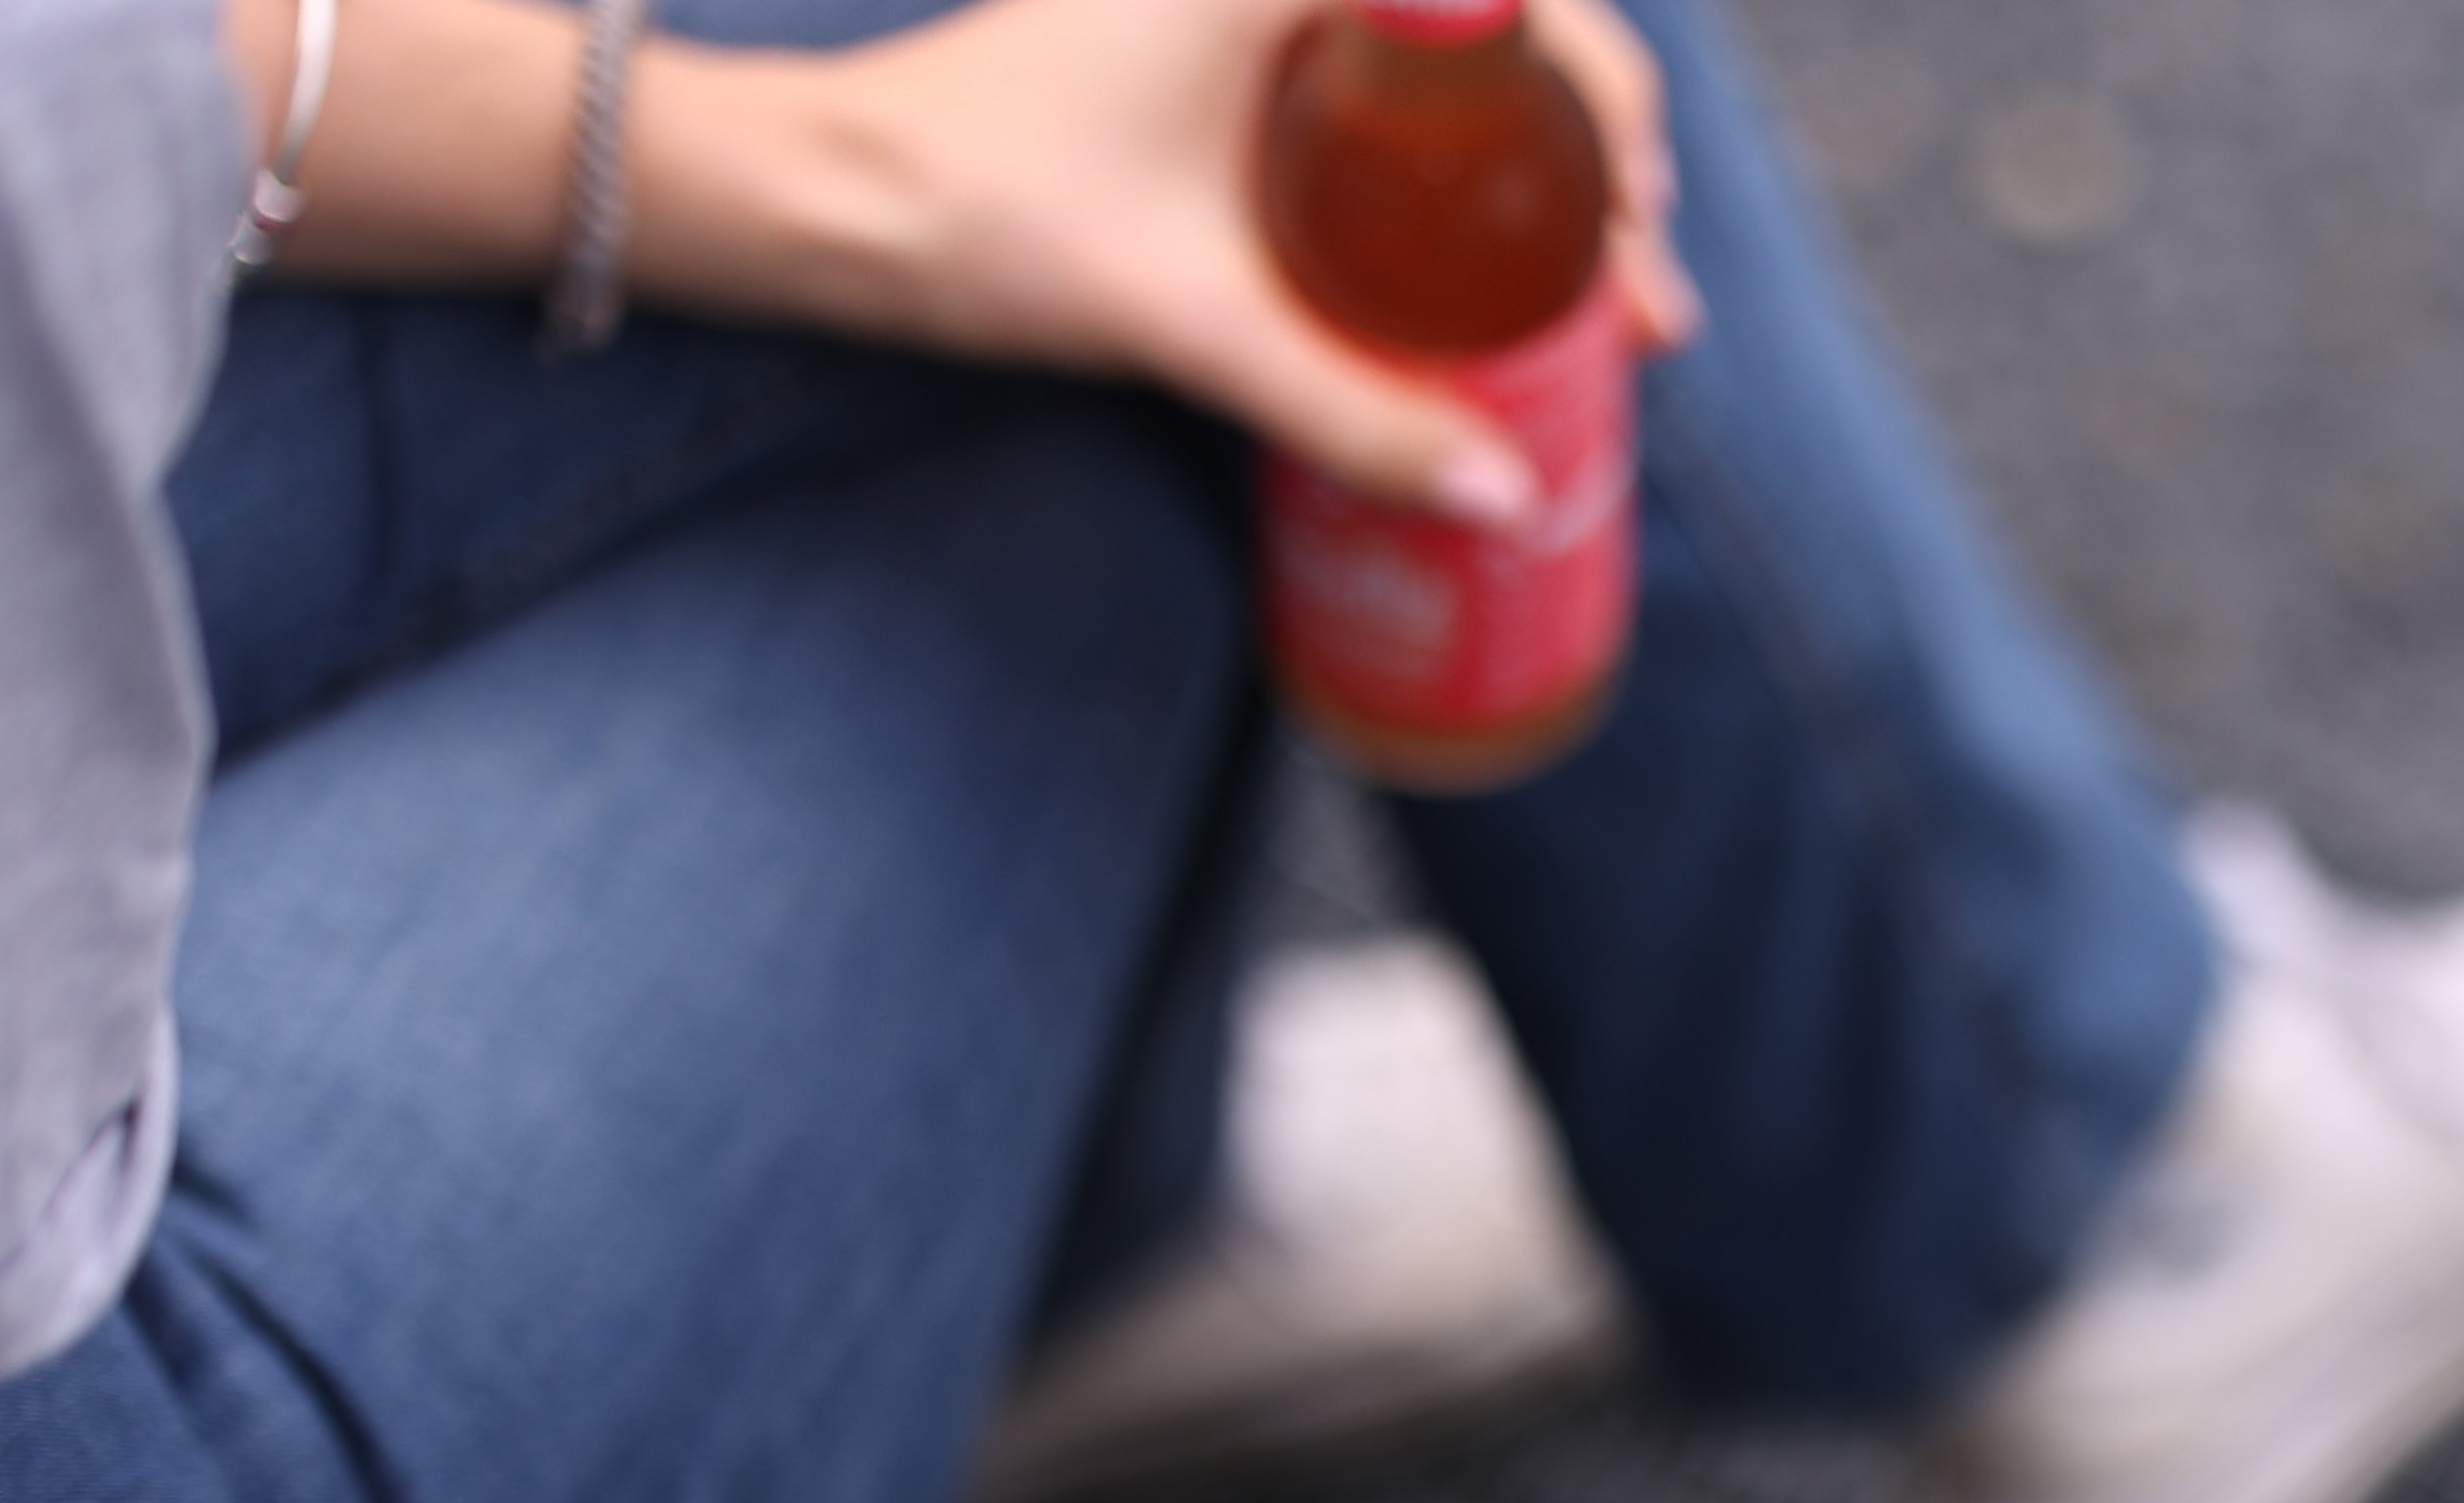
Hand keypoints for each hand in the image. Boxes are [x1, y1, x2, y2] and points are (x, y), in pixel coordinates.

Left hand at [758, 0, 1706, 516]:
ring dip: (1532, 153)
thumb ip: (1348, 408)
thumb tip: (1509, 495)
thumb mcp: (1187, 319)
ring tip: (1586, 279)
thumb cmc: (981, 216)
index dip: (1611, 99)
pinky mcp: (1211, 44)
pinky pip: (1378, 75)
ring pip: (1447, 51)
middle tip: (1635, 285)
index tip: (1638, 220)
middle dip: (1596, 145)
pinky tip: (1481, 252)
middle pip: (1503, 20)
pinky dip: (1450, 150)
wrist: (825, 193)